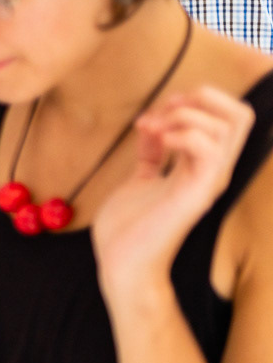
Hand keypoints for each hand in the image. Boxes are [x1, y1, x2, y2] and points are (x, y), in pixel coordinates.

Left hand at [93, 86, 253, 294]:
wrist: (122, 263)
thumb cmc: (128, 228)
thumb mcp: (140, 178)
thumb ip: (151, 153)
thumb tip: (152, 125)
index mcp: (203, 167)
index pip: (231, 117)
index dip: (198, 100)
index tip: (157, 112)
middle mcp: (213, 171)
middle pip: (240, 114)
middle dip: (199, 98)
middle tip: (160, 113)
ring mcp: (208, 182)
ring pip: (228, 125)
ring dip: (184, 115)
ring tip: (152, 128)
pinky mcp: (196, 193)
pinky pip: (210, 148)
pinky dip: (183, 133)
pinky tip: (158, 139)